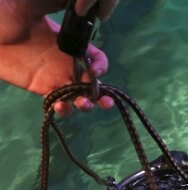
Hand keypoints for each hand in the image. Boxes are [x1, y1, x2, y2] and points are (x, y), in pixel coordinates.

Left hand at [0, 0, 117, 114]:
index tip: (94, 71)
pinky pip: (58, 103)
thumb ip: (57, 6)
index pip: (96, 58)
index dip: (100, 66)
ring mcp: (55, 77)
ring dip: (86, 105)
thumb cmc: (8, 14)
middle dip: (102, 94)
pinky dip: (63, 109)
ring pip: (78, 96)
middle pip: (92, 82)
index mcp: (71, 45)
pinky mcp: (41, 88)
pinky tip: (61, 106)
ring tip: (82, 104)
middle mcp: (67, 63)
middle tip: (104, 102)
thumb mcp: (35, 7)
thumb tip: (80, 5)